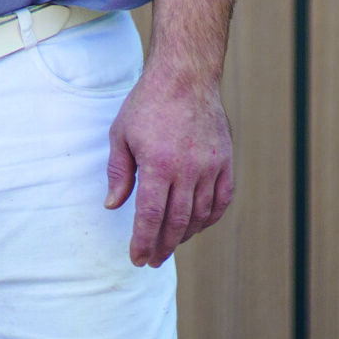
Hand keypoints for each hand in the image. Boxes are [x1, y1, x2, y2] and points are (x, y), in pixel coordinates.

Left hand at [104, 67, 233, 266]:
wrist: (185, 77)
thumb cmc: (147, 103)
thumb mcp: (121, 134)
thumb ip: (118, 172)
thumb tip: (113, 205)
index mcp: (158, 164)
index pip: (151, 215)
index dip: (143, 241)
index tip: (137, 258)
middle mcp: (188, 169)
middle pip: (177, 221)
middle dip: (163, 245)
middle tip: (152, 260)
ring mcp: (211, 166)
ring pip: (200, 215)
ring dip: (185, 235)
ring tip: (170, 244)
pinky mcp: (226, 162)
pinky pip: (222, 200)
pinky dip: (210, 218)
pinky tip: (197, 225)